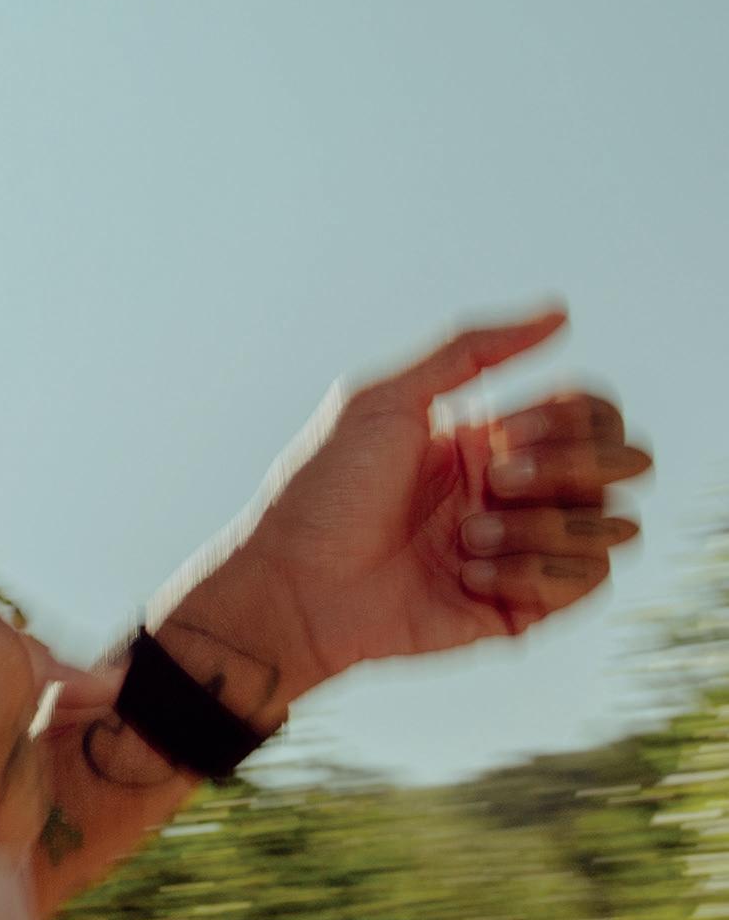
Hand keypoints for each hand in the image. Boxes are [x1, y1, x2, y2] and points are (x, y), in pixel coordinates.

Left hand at [226, 307, 650, 683]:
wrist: (293, 587)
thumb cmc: (323, 491)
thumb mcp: (383, 400)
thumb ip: (469, 350)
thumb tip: (560, 311)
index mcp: (493, 440)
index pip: (593, 411)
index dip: (569, 417)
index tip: (501, 431)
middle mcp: (519, 492)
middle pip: (626, 462)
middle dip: (570, 466)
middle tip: (494, 481)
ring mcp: (526, 551)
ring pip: (613, 525)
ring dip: (541, 527)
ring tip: (463, 540)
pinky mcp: (525, 608)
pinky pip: (590, 583)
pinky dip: (534, 573)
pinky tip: (467, 575)